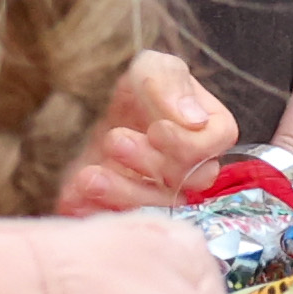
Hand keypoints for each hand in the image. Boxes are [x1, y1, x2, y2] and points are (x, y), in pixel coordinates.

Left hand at [50, 49, 236, 214]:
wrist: (92, 116)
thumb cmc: (134, 91)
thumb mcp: (148, 69)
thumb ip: (168, 82)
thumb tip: (193, 120)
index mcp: (208, 130)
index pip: (216, 143)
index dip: (187, 143)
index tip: (156, 129)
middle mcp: (194, 170)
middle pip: (190, 183)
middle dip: (151, 165)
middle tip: (114, 140)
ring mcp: (163, 196)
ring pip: (158, 210)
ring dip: (123, 195)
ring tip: (89, 176)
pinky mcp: (131, 213)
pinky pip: (123, 224)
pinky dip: (99, 212)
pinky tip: (76, 198)